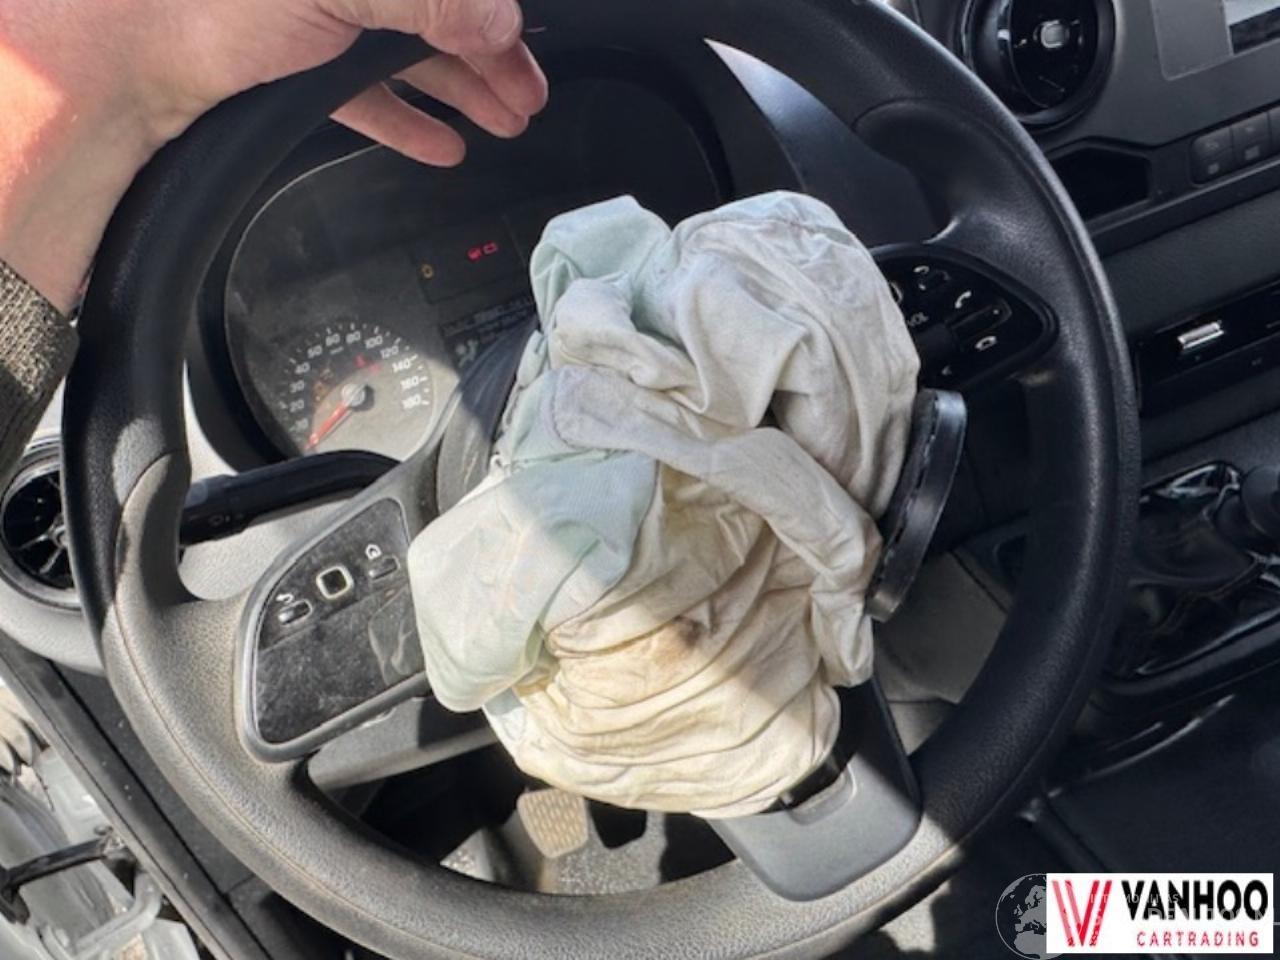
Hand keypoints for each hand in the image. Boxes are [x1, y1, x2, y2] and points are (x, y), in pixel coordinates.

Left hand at [0, 0, 547, 309]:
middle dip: (488, 60)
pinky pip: (366, 91)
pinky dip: (403, 117)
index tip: (522, 49)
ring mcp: (318, 16)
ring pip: (406, 54)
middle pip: (434, 14)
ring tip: (501, 124)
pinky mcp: (296, 61)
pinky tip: (440, 144)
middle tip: (528, 98)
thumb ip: (433, 0)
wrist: (134, 51)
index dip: (490, 14)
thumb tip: (500, 21)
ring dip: (459, 92)